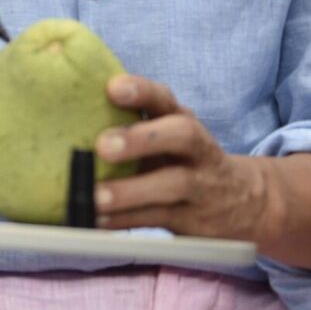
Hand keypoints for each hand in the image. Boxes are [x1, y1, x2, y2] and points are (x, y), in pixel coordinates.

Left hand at [93, 75, 272, 242]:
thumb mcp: (167, 133)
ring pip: (171, 186)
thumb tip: (66, 105)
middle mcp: (196, 149)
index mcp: (181, 120)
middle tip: (103, 146)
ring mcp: (199, 186)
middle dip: (142, 139)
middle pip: (181, 136)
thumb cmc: (182, 159)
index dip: (141, 91)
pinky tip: (98, 221)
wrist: (244, 202)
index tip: (112, 88)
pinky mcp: (192, 220)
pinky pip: (158, 220)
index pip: (165, 98)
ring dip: (130, 192)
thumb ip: (131, 120)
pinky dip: (126, 222)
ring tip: (95, 197)